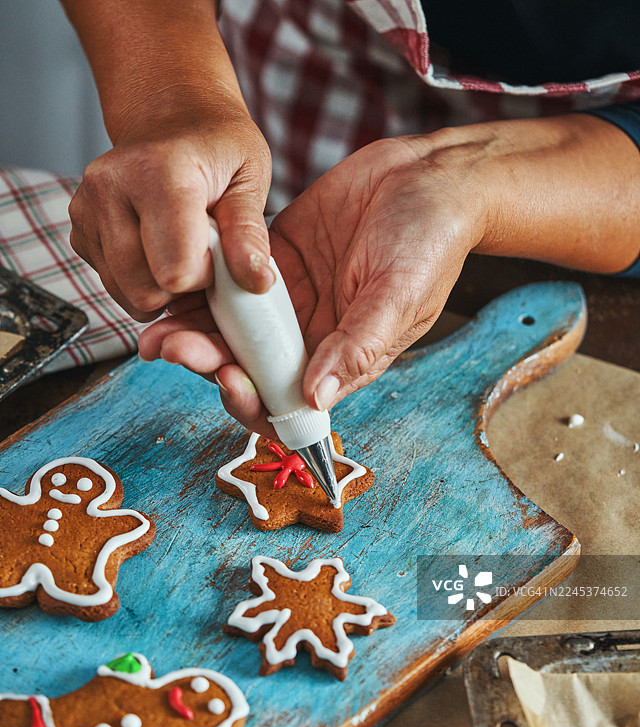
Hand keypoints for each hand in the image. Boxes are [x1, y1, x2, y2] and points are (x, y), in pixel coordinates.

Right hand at [68, 98, 272, 321]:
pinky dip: (141, 279)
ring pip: (127, 295)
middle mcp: (110, 189)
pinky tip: (156, 246)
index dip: (206, 276)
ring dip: (160, 286)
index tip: (217, 248)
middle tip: (200, 251)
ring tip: (179, 246)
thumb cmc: (216, 146)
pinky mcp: (79, 231)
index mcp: (157, 172)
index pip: (175, 272)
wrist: (170, 117)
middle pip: (145, 291)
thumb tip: (258, 283)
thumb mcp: (250, 176)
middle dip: (180, 287)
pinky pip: (114, 286)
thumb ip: (250, 233)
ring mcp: (87, 210)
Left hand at [139, 113, 639, 434]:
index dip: (252, 402)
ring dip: (192, 332)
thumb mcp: (401, 296)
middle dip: (207, 364)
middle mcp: (308, 336)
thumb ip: (358, 346)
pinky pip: (227, 282)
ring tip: (157, 327)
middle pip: (246, 367)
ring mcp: (286, 300)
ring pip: (229, 329)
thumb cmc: (432, 241)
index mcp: (340, 358)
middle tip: (174, 347)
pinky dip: (199, 288)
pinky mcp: (270, 262)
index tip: (230, 381)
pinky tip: (172, 283)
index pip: (287, 401)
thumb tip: (316, 397)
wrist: (429, 177)